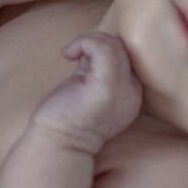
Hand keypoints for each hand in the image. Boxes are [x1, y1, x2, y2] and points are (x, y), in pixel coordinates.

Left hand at [32, 32, 142, 150]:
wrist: (55, 146)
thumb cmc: (65, 118)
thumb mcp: (88, 87)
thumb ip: (95, 68)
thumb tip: (91, 44)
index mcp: (130, 95)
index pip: (127, 56)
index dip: (104, 50)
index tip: (82, 60)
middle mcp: (132, 93)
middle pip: (123, 48)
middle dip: (96, 44)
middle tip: (75, 56)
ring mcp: (121, 90)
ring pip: (114, 45)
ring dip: (88, 41)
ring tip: (71, 54)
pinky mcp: (107, 87)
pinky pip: (103, 49)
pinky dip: (84, 42)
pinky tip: (67, 54)